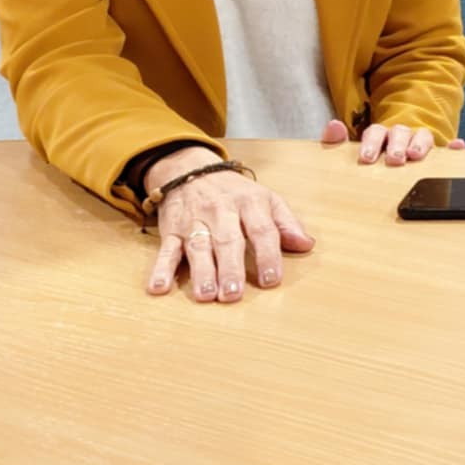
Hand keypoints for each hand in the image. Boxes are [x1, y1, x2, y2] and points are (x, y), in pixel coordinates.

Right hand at [143, 149, 312, 301]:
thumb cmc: (234, 191)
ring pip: (198, 247)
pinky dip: (160, 268)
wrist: (190, 168)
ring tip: (206, 295)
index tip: (271, 280)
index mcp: (250, 203)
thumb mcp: (266, 199)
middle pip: (227, 241)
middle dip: (230, 268)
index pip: (262, 230)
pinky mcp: (172, 229)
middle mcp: (221, 211)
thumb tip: (306, 245)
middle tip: (233, 293)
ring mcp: (195, 221)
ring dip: (201, 272)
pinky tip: (158, 287)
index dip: (268, 255)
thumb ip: (286, 223)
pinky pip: (166, 249)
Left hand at [320, 119, 464, 165]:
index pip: (375, 132)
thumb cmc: (370, 154)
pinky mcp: (436, 154)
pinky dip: (453, 148)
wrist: (390, 155)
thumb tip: (333, 124)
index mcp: (380, 134)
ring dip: (420, 143)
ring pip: (422, 136)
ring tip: (416, 154)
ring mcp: (419, 142)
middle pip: (400, 133)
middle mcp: (401, 135)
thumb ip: (336, 140)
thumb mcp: (348, 149)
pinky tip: (458, 146)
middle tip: (394, 158)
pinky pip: (447, 149)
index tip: (366, 157)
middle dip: (397, 144)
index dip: (371, 143)